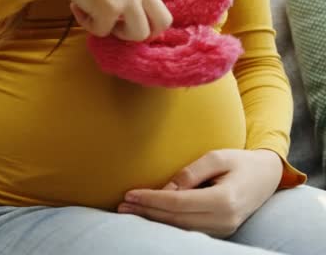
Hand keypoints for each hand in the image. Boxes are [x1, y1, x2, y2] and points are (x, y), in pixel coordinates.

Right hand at [35, 0, 171, 40]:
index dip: (137, 8)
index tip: (116, 7)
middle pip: (163, 21)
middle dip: (145, 31)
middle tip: (121, 29)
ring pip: (140, 34)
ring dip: (119, 33)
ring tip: (99, 19)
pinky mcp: (110, 10)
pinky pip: (104, 31)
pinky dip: (88, 24)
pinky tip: (77, 7)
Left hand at [117, 149, 282, 237]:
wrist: (267, 176)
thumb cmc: (239, 161)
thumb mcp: (216, 157)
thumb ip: (189, 174)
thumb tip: (165, 191)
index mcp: (224, 200)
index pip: (177, 203)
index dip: (151, 200)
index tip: (129, 194)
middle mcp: (224, 220)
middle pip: (175, 220)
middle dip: (146, 213)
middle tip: (121, 206)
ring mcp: (224, 229)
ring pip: (180, 229)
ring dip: (153, 221)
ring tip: (129, 212)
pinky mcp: (220, 231)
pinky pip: (188, 230)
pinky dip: (167, 224)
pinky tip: (149, 217)